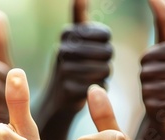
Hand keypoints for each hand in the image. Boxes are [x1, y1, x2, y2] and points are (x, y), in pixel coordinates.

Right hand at [38, 0, 111, 121]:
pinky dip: (98, 89)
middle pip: (108, 52)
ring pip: (105, 69)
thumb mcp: (73, 39)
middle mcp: (63, 49)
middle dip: (105, 62)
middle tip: (91, 67)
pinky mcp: (70, 89)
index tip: (92, 51)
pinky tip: (85, 91)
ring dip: (102, 76)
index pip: (106, 35)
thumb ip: (79, 16)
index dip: (105, 45)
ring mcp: (65, 70)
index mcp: (67, 33)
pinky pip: (100, 86)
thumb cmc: (71, 65)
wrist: (57, 99)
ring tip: (87, 78)